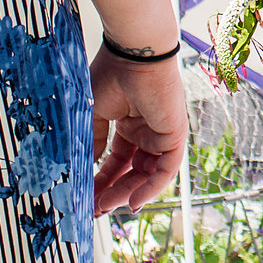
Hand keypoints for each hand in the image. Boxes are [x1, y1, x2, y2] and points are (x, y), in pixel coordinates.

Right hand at [89, 47, 187, 215]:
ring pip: (148, 174)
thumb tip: (86, 166)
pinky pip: (166, 170)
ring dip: (128, 192)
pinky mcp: (176, 135)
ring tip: (106, 206)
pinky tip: (132, 202)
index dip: (103, 178)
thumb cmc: (112, 73)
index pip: (118, 159)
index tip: (87, 196)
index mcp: (130, 122)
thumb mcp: (95, 114)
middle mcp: (147, 129)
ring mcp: (162, 133)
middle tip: (96, 208)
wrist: (134, 53)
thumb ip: (94, 141)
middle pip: (133, 170)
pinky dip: (151, 188)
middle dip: (114, 190)